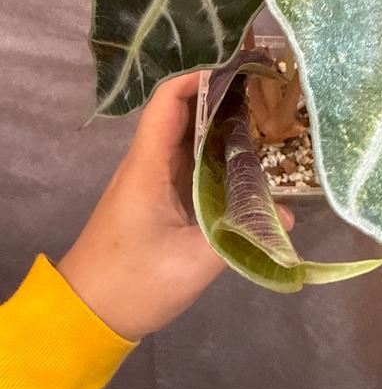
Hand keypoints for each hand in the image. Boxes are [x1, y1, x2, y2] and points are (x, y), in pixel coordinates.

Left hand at [58, 72, 292, 341]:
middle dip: (221, 100)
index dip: (199, 79)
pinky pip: (188, 165)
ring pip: (186, 140)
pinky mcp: (157, 200)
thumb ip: (242, 235)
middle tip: (266, 98)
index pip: (168, 101)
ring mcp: (151, 182)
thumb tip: (287, 217)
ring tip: (265, 125)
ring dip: (220, 129)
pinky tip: (245, 167)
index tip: (239, 74)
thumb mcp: (193, 261)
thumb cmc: (133, 282)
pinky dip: (214, 157)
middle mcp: (148, 164)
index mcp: (148, 166)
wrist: (87, 314)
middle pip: (182, 114)